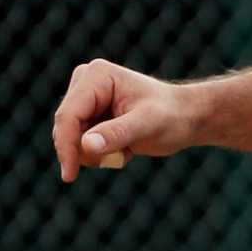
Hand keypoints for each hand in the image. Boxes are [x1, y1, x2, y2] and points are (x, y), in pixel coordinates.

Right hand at [53, 60, 200, 182]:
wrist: (186, 117)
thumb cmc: (173, 116)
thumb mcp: (148, 125)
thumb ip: (117, 134)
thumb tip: (86, 145)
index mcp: (97, 76)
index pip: (68, 115)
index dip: (66, 146)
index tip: (70, 174)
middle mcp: (86, 82)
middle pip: (65, 128)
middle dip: (88, 151)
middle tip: (123, 156)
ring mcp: (85, 98)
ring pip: (72, 139)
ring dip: (98, 154)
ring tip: (129, 148)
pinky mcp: (88, 114)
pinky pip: (81, 144)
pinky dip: (101, 153)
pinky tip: (125, 147)